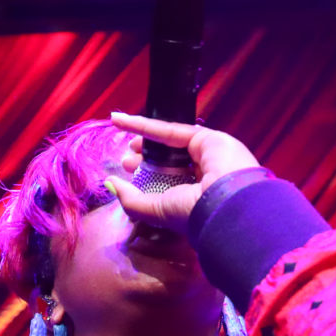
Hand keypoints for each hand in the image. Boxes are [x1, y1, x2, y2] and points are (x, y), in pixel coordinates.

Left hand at [105, 111, 261, 233]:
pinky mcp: (207, 139)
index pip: (166, 185)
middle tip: (126, 159)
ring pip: (171, 145)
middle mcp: (202, 179)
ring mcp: (207, 157)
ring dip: (147, 141)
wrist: (226, 202)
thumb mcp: (156, 211)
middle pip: (168, 163)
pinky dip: (146, 125)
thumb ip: (131, 200)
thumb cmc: (192, 214)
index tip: (127, 175)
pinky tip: (122, 121)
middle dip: (146, 159)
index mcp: (193, 200)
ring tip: (125, 140)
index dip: (145, 177)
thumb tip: (110, 184)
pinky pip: (172, 130)